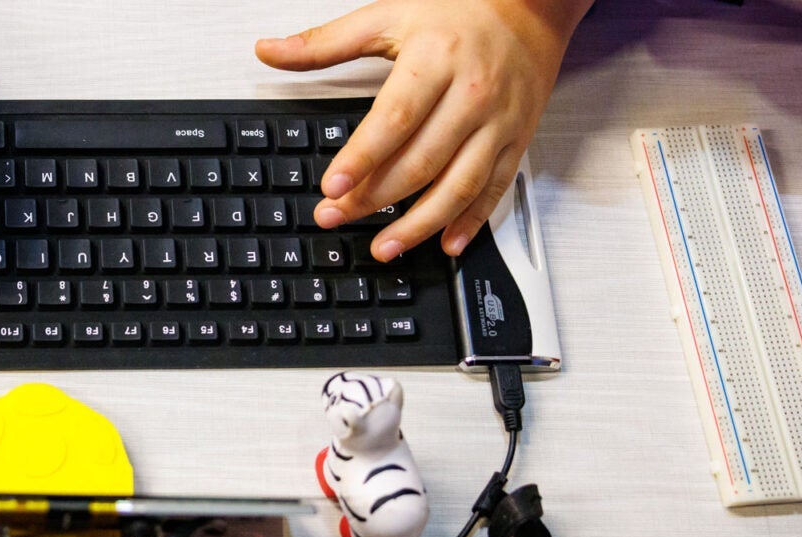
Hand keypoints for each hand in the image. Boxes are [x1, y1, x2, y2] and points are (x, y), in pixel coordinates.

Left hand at [256, 0, 591, 259]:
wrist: (531, 6)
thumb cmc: (461, 10)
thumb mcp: (389, 16)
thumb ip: (326, 42)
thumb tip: (270, 51)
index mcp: (435, 61)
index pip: (394, 119)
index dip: (362, 157)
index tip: (332, 186)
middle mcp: (471, 95)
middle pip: (420, 160)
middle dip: (374, 197)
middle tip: (335, 217)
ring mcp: (498, 122)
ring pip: (458, 185)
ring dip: (420, 224)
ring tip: (384, 246)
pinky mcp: (517, 139)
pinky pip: (495, 189)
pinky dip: (471, 221)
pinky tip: (446, 243)